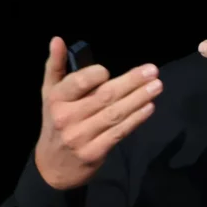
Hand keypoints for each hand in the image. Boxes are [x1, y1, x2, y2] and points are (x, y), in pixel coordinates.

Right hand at [34, 36, 160, 190]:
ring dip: (139, 98)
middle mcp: (67, 118)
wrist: (53, 166)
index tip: (109, 70)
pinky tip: (149, 107)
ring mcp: (82, 137)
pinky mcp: (95, 153)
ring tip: (157, 86)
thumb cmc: (55, 121)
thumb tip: (58, 39)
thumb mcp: (49, 93)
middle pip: (104, 97)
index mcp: (56, 100)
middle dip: (131, 82)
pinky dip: (136, 119)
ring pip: (115, 114)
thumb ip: (56, 65)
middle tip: (152, 70)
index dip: (95, 75)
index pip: (77, 83)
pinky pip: (119, 132)